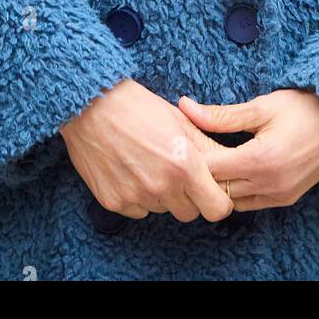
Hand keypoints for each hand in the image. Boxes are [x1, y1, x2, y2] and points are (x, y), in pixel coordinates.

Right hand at [60, 78, 234, 222]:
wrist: (89, 105)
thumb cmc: (137, 106)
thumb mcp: (180, 120)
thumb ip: (208, 148)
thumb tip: (229, 165)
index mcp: (184, 166)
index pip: (218, 209)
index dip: (218, 199)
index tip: (212, 188)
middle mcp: (161, 187)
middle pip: (190, 213)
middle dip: (190, 197)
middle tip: (178, 171)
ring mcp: (135, 197)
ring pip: (163, 210)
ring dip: (162, 195)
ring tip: (149, 162)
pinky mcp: (114, 203)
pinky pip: (138, 210)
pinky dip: (138, 196)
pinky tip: (130, 169)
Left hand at [177, 88, 318, 211]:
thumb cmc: (304, 107)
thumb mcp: (262, 106)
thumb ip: (222, 114)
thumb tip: (185, 107)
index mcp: (261, 161)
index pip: (210, 169)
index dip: (192, 155)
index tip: (183, 139)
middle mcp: (270, 185)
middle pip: (218, 188)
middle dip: (201, 170)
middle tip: (192, 149)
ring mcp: (280, 196)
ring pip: (233, 200)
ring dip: (219, 182)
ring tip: (212, 157)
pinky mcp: (287, 199)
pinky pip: (250, 203)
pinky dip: (237, 190)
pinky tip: (233, 168)